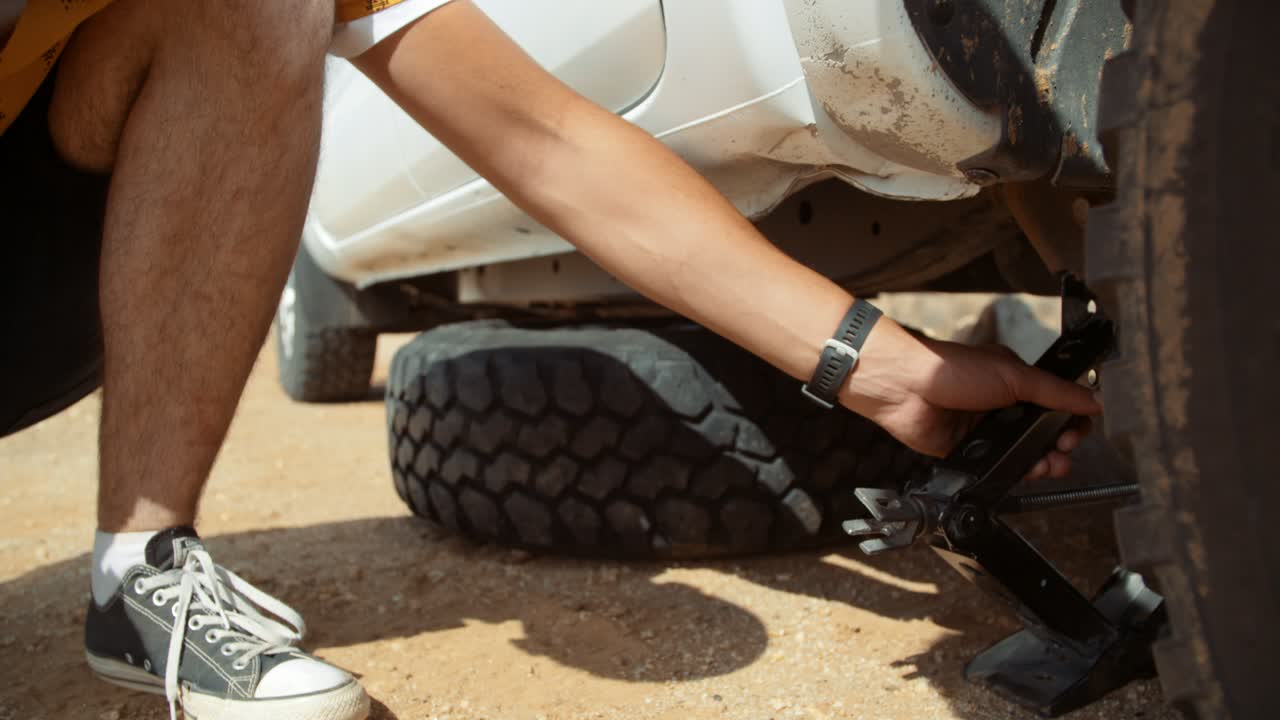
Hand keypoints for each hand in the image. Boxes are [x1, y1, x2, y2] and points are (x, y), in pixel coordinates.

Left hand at [840, 320, 1101, 478]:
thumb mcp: (1012, 375)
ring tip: (1047, 466)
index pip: (1056, 406)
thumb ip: (1053, 391)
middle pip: (1044, 435)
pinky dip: (1013, 472)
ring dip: (1042, 462)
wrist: (905, 387)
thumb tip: (1092, 400)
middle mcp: (1003, 407)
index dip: (1072, 421)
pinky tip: (1022, 471)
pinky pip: (999, 467)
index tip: (1076, 431)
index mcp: (1016, 383)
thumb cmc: (952, 370)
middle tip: (1063, 450)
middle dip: (1060, 446)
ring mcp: (986, 430)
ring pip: (1024, 454)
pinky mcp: (969, 451)